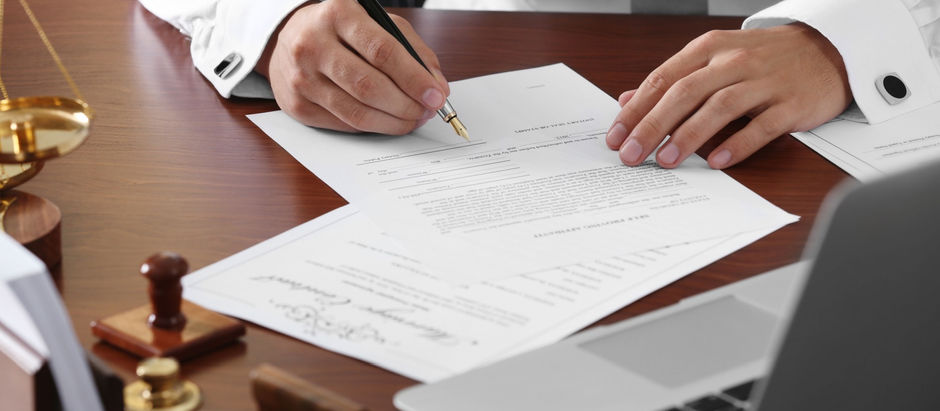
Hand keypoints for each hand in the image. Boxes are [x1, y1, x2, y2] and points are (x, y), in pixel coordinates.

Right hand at [256, 0, 449, 134]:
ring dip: (393, 122)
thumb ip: (411, 49)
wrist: (290, 39)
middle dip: (407, 105)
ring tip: (413, 119)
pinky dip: (373, 126)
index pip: (382, 52)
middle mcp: (314, 45)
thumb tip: (437, 86)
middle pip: (369, 86)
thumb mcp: (377, 23)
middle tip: (427, 111)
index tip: (436, 96)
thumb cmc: (341, 30)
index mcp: (338, 14)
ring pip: (357, 112)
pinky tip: (387, 120)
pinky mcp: (298, 105)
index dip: (414, 78)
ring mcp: (302, 78)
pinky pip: (345, 124)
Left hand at [606, 23, 850, 168]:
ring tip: (665, 161)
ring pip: (719, 107)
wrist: (828, 50)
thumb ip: (672, 80)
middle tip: (631, 154)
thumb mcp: (713, 59)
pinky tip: (718, 162)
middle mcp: (734, 61)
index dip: (636, 110)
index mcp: (709, 49)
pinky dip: (738, 144)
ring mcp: (764, 81)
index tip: (615, 137)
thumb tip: (628, 101)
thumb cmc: (763, 58)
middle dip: (652, 126)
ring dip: (689, 136)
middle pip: (684, 93)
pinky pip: (761, 125)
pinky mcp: (791, 103)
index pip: (663, 79)